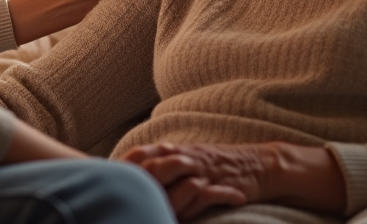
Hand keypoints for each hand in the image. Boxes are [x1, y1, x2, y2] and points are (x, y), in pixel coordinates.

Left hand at [120, 142, 264, 219]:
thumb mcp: (185, 160)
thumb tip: (128, 183)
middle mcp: (185, 158)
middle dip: (140, 188)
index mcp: (172, 150)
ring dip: (165, 204)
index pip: (140, 155)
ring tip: (157, 216)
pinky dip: (191, 209)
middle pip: (154, 168)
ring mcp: (203, 171)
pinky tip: (183, 220)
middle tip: (128, 206)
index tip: (108, 185)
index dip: (123, 170)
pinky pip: (202, 196)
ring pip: (178, 184)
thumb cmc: (216, 166)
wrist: (258, 164)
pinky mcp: (220, 185)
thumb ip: (159, 167)